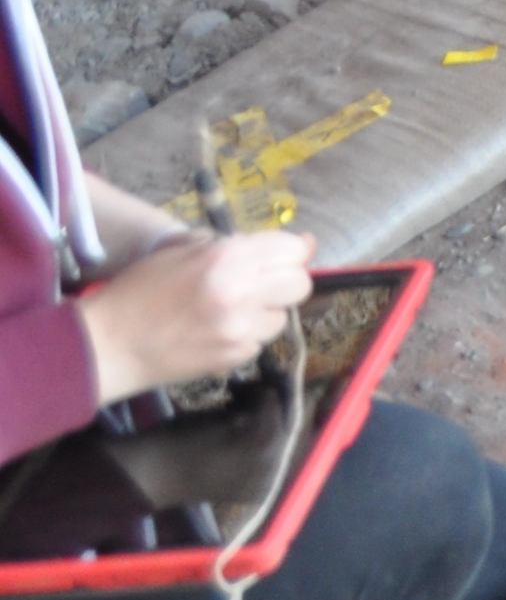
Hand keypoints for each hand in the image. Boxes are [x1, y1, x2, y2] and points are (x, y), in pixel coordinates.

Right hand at [79, 228, 317, 404]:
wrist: (111, 343)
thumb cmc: (140, 290)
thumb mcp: (183, 251)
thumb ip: (238, 244)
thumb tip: (300, 243)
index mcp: (228, 258)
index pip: (293, 251)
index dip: (288, 253)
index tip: (276, 259)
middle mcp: (242, 292)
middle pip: (300, 285)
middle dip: (284, 282)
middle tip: (257, 285)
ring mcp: (242, 328)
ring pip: (282, 317)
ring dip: (264, 312)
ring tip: (227, 311)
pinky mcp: (237, 356)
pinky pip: (261, 341)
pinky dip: (246, 336)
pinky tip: (216, 331)